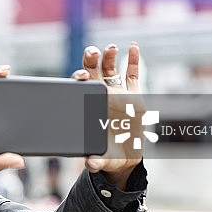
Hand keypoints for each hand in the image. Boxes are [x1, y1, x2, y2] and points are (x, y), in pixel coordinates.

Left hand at [71, 43, 143, 188]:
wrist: (125, 156)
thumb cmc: (108, 154)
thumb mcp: (102, 159)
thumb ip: (97, 161)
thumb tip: (91, 164)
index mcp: (89, 106)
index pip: (79, 87)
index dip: (78, 78)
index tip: (80, 75)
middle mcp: (101, 96)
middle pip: (92, 72)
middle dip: (90, 60)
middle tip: (92, 52)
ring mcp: (117, 93)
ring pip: (110, 69)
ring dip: (109, 56)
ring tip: (110, 47)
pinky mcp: (134, 95)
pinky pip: (132, 74)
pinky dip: (132, 60)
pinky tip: (133, 47)